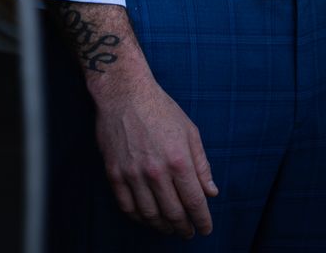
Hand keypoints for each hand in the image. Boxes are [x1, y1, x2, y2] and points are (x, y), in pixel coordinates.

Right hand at [91, 73, 218, 237]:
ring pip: (150, 214)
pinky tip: (147, 218)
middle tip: (188, 232)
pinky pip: (127, 206)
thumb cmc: (160, 109)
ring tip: (169, 228)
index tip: (205, 229)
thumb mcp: (190, 132)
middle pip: (173, 213)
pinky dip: (139, 217)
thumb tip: (211, 192)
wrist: (124, 93)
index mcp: (179, 160)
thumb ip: (202, 165)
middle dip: (184, 228)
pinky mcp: (114, 173)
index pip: (195, 202)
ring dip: (162, 227)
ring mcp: (133, 174)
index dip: (202, 221)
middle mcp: (156, 171)